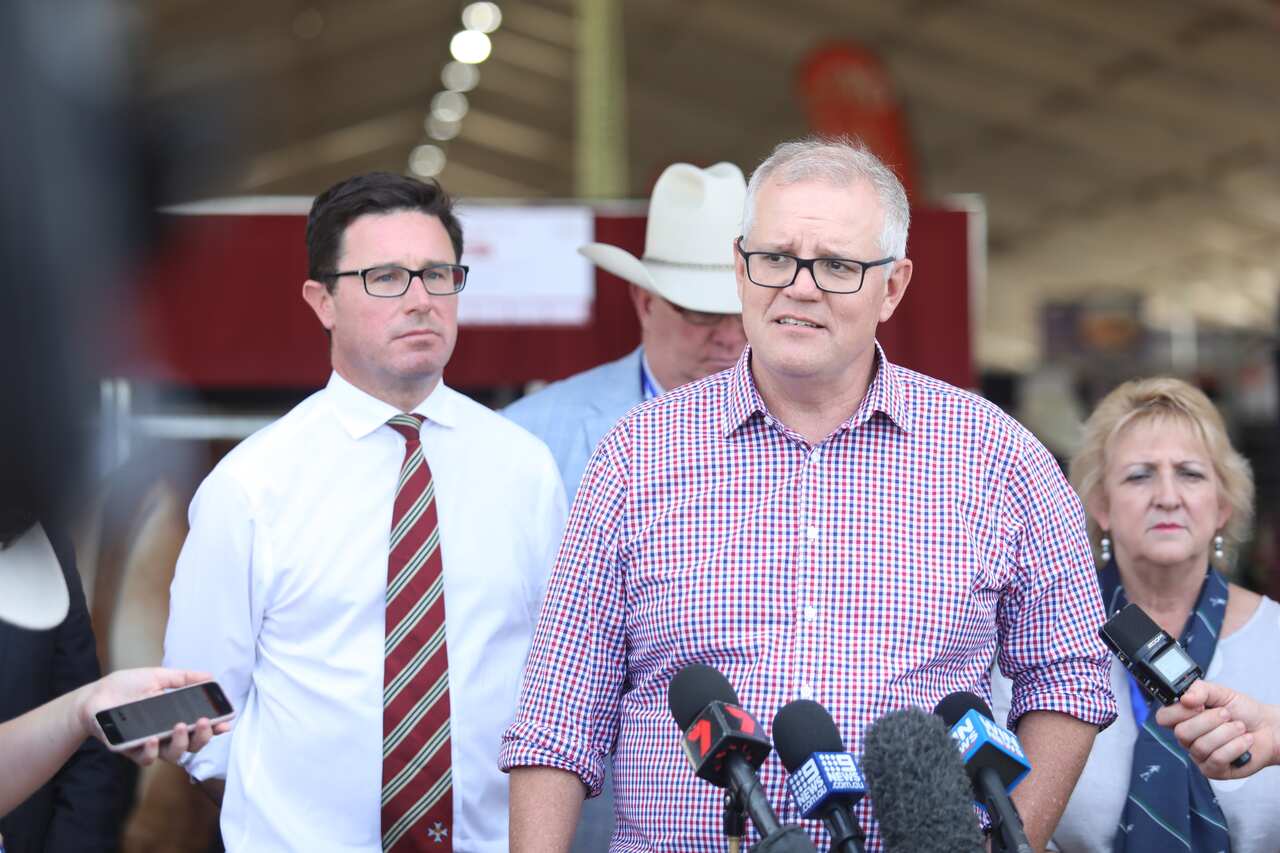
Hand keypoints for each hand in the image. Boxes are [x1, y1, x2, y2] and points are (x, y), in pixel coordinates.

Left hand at [77, 668, 232, 766]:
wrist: (94, 696)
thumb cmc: (125, 687)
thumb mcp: (157, 677)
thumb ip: (183, 678)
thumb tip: (210, 676)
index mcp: (174, 718)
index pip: (200, 727)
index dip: (215, 728)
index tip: (226, 722)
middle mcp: (165, 735)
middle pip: (192, 746)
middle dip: (203, 737)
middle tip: (205, 722)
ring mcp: (149, 745)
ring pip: (173, 756)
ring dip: (181, 743)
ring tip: (180, 726)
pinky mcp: (130, 751)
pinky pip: (146, 758)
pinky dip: (153, 751)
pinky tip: (154, 738)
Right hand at [1155, 680, 1278, 779]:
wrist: (1268, 729)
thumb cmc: (1243, 711)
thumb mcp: (1220, 693)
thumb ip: (1200, 689)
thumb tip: (1185, 698)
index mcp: (1183, 717)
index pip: (1163, 717)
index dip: (1179, 711)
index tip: (1199, 705)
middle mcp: (1188, 737)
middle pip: (1181, 732)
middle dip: (1209, 720)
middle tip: (1226, 714)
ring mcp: (1198, 755)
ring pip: (1201, 746)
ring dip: (1226, 733)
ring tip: (1239, 727)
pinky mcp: (1213, 770)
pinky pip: (1217, 759)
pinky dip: (1235, 747)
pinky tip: (1244, 741)